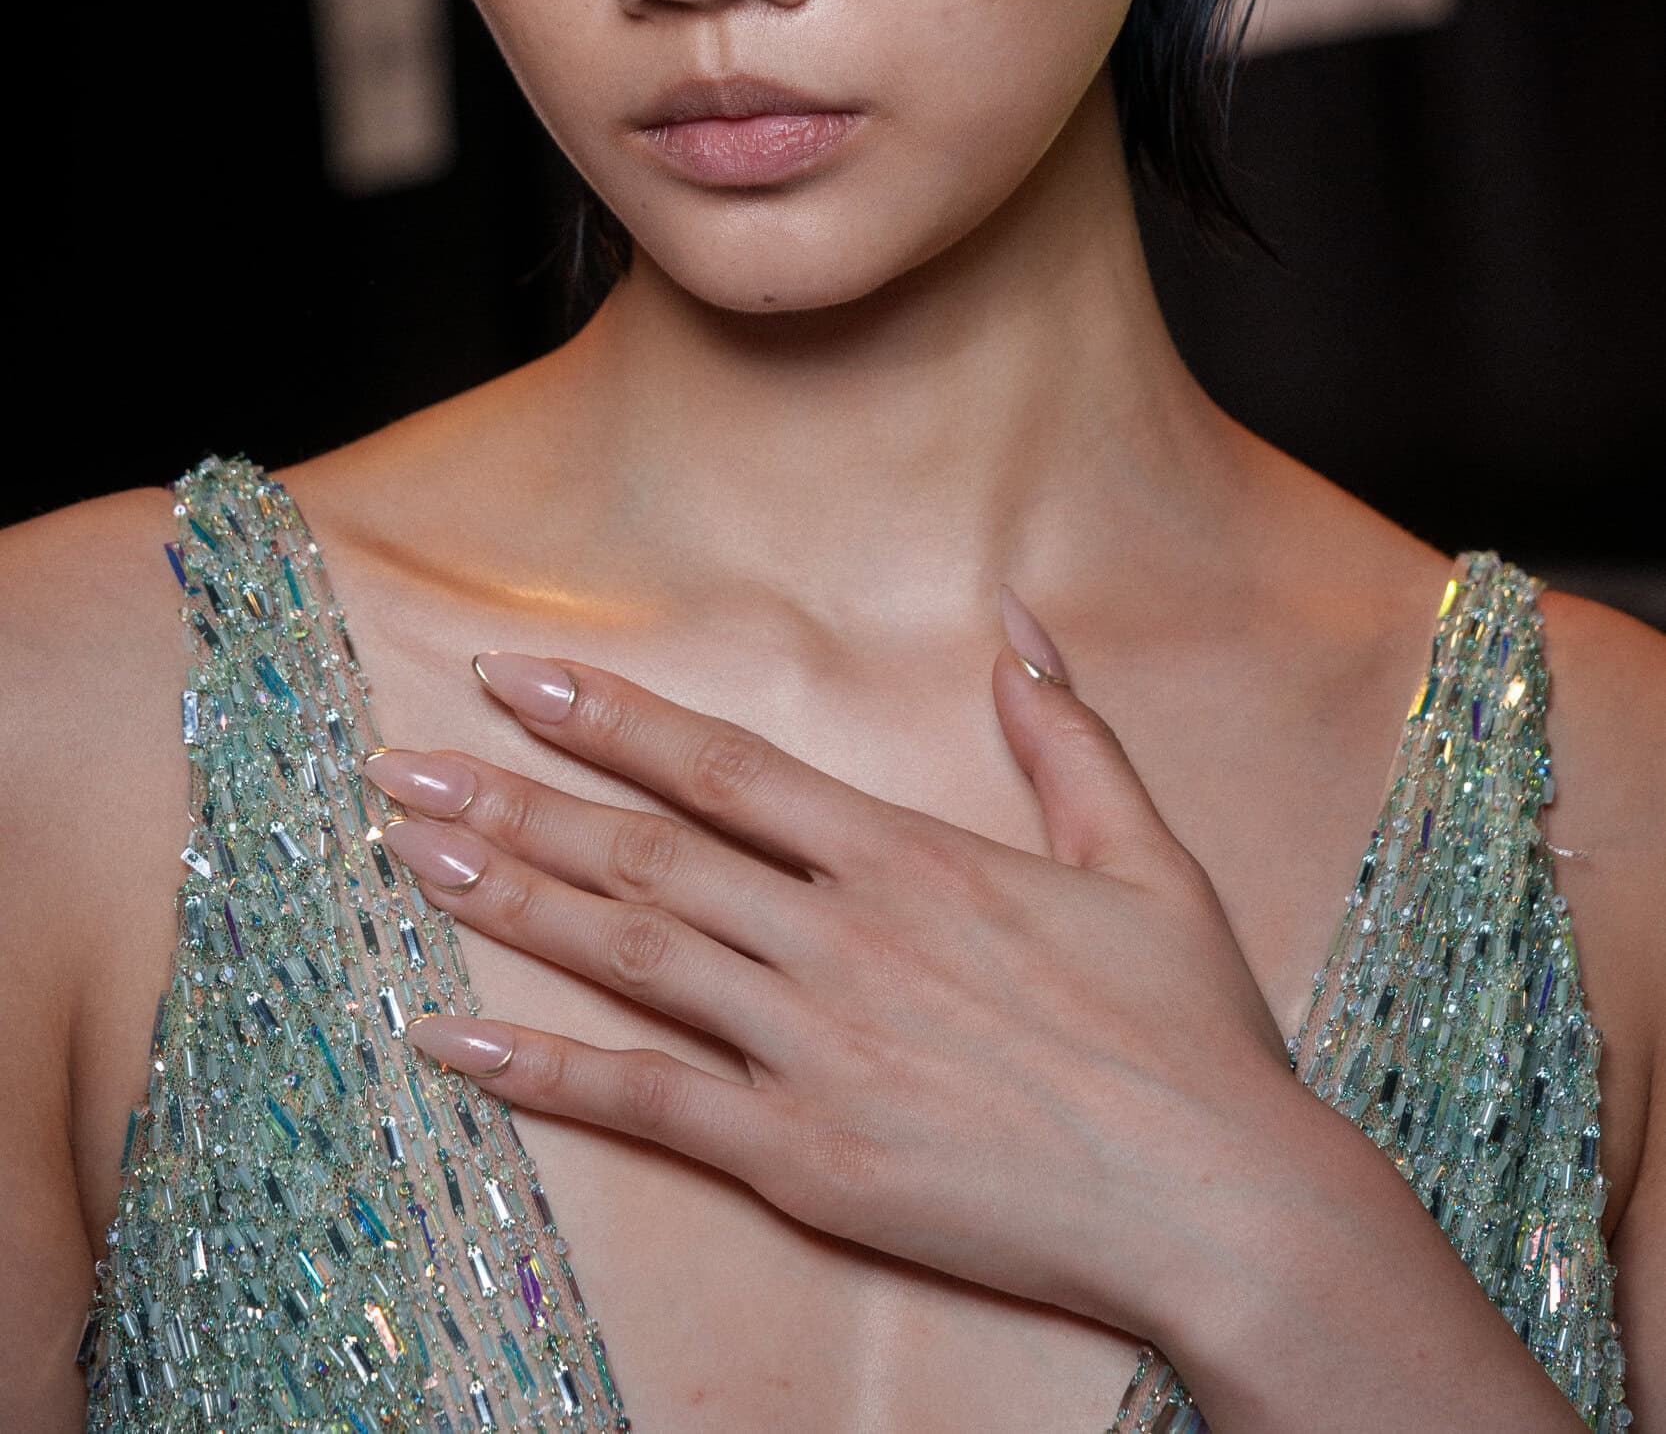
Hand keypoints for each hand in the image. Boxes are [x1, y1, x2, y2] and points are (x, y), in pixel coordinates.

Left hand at [367, 591, 1299, 1333]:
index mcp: (909, 858)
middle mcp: (842, 938)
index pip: (723, 767)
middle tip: (400, 764)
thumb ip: (1067, 733)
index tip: (517, 676)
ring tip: (411, 854)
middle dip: (514, 797)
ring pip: (630, 954)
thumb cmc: (1190, 1032)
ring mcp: (814, 1048)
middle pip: (645, 852)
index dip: (611, 718)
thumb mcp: (1143, 854)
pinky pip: (647, 1102)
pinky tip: (456, 1038)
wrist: (1222, 1201)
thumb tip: (1018, 623)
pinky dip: (542, 1067)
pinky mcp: (806, 1156)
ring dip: (509, 899)